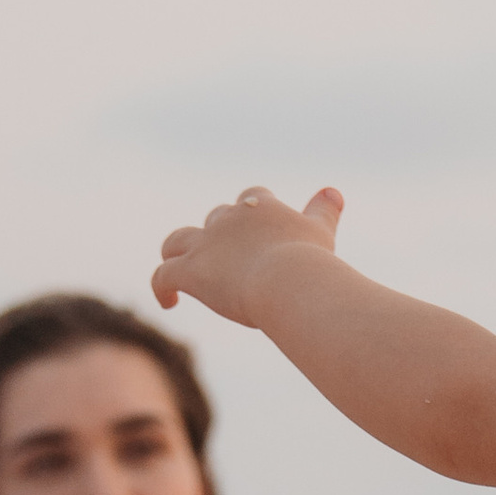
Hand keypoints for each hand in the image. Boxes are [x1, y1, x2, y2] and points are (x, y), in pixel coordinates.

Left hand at [152, 184, 343, 323]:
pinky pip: (163, 275)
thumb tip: (334, 192)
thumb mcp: (320, 232)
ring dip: (176, 252)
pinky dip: (161, 287)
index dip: (252, 212)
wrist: (290, 281)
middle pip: (216, 219)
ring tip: (178, 269)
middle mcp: (229, 219)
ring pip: (177, 240)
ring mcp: (206, 244)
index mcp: (261, 208)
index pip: (253, 198)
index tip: (256, 230)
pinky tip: (168, 302)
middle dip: (219, 236)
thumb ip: (324, 211)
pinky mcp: (190, 271)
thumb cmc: (312, 262)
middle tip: (226, 262)